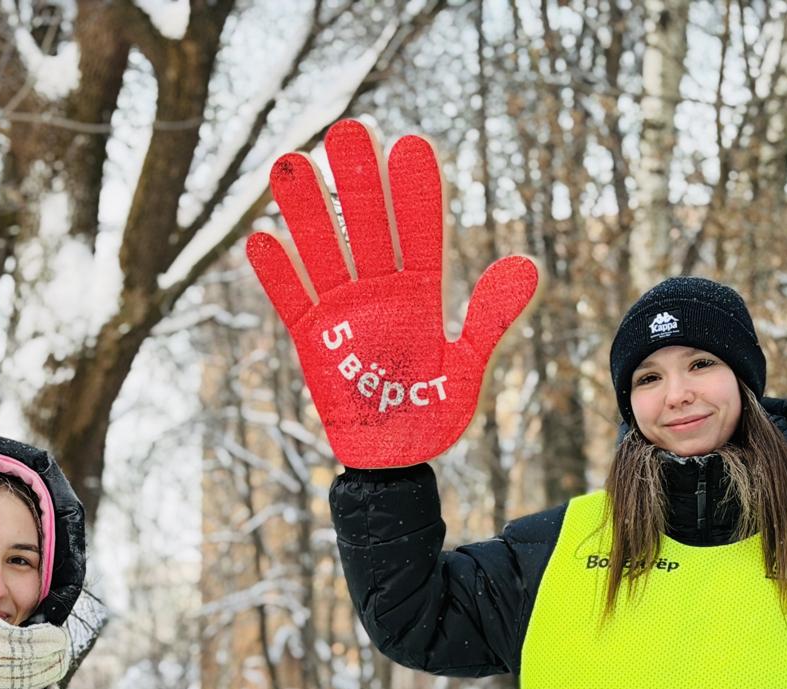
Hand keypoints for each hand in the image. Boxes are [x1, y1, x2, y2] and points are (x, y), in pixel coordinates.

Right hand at [246, 118, 537, 468]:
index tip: (412, 145)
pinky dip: (276, 275)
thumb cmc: (434, 411)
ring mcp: (343, 313)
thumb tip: (526, 263)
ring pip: (322, 252)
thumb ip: (490, 317)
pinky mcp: (312, 340)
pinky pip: (290, 301)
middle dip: (356, 181)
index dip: (414, 192)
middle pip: (366, 226)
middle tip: (348, 130)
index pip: (419, 232)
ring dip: (306, 212)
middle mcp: (380, 293)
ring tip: (290, 164)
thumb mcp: (468, 367)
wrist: (395, 459)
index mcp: (422, 293)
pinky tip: (260, 239)